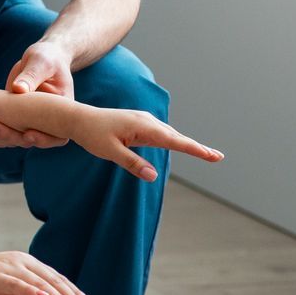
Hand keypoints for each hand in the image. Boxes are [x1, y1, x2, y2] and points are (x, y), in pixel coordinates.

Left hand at [0, 41, 75, 148]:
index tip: (28, 134)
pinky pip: (1, 133)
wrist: (40, 60)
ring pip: (12, 139)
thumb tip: (18, 89)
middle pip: (28, 140)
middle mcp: (44, 123)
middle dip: (8, 135)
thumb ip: (31, 76)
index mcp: (60, 112)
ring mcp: (27, 123)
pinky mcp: (13, 120)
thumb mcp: (42, 63)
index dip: (43, 139)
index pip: (56, 136)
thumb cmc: (47, 59)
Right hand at [0, 250, 94, 294]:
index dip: (75, 293)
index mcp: (26, 264)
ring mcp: (9, 268)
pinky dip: (33, 291)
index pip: (56, 279)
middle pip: (54, 281)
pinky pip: (19, 284)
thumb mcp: (7, 287)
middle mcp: (21, 262)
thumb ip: (26, 290)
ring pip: (41, 284)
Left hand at [72, 107, 223, 181]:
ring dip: (187, 144)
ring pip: (169, 134)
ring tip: (206, 154)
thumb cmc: (92, 135)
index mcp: (142, 126)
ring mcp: (144, 121)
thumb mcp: (109, 152)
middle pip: (176, 137)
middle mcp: (147, 121)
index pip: (174, 141)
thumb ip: (132, 163)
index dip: (195, 149)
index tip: (213, 155)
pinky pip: (161, 133)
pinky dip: (174, 140)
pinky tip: (180, 145)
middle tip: (218, 157)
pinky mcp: (139, 124)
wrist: (78, 118)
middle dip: (196, 147)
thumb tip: (153, 176)